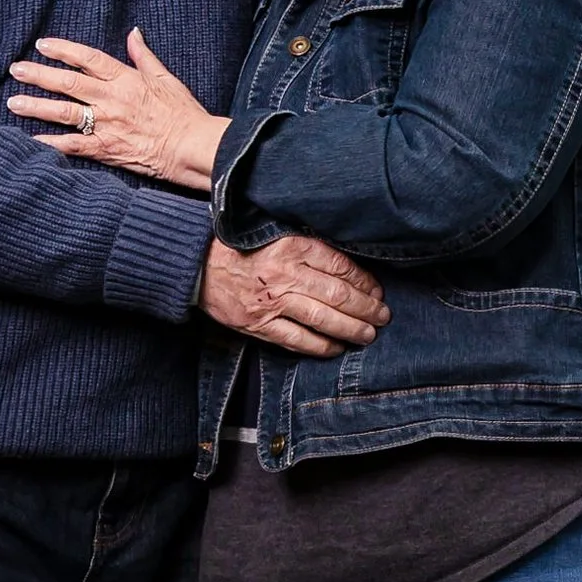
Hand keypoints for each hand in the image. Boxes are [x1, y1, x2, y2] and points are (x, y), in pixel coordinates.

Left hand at [9, 29, 228, 189]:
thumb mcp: (167, 79)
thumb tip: (133, 33)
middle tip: (16, 69)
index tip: (43, 44)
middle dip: (39, 75)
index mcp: (126, 79)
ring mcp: (107, 125)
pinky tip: (31, 141)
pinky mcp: (107, 149)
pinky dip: (51, 143)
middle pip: (69, 83)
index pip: (88, 59)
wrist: (192, 147)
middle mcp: (112, 99)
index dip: (63, 50)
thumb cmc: (184, 114)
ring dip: (37, 106)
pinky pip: (73, 146)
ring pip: (65, 112)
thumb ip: (144, 56)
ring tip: (14, 102)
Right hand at [201, 237, 389, 357]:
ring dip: (351, 329)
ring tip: (368, 334)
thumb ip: (310, 247)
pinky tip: (336, 347)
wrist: (198, 264)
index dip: (365, 282)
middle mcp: (284, 274)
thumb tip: (350, 267)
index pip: (340, 266)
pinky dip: (321, 346)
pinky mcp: (258, 323)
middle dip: (366, 309)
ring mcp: (271, 301)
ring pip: (322, 319)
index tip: (378, 291)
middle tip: (383, 317)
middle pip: (338, 294)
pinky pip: (297, 340)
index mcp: (292, 246)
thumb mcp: (278, 234)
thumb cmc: (242, 247)